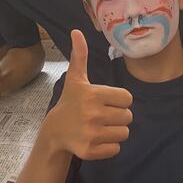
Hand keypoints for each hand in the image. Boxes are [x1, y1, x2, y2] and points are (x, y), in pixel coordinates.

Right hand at [43, 30, 132, 160]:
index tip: (105, 102)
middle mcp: (93, 114)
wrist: (54, 131)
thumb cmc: (70, 102)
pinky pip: (116, 149)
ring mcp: (91, 134)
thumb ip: (80, 55)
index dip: (119, 100)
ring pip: (124, 133)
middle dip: (118, 116)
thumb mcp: (75, 78)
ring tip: (100, 127)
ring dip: (115, 131)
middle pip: (128, 117)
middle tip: (102, 116)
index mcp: (93, 94)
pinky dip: (109, 146)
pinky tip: (96, 139)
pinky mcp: (90, 151)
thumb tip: (77, 31)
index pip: (127, 99)